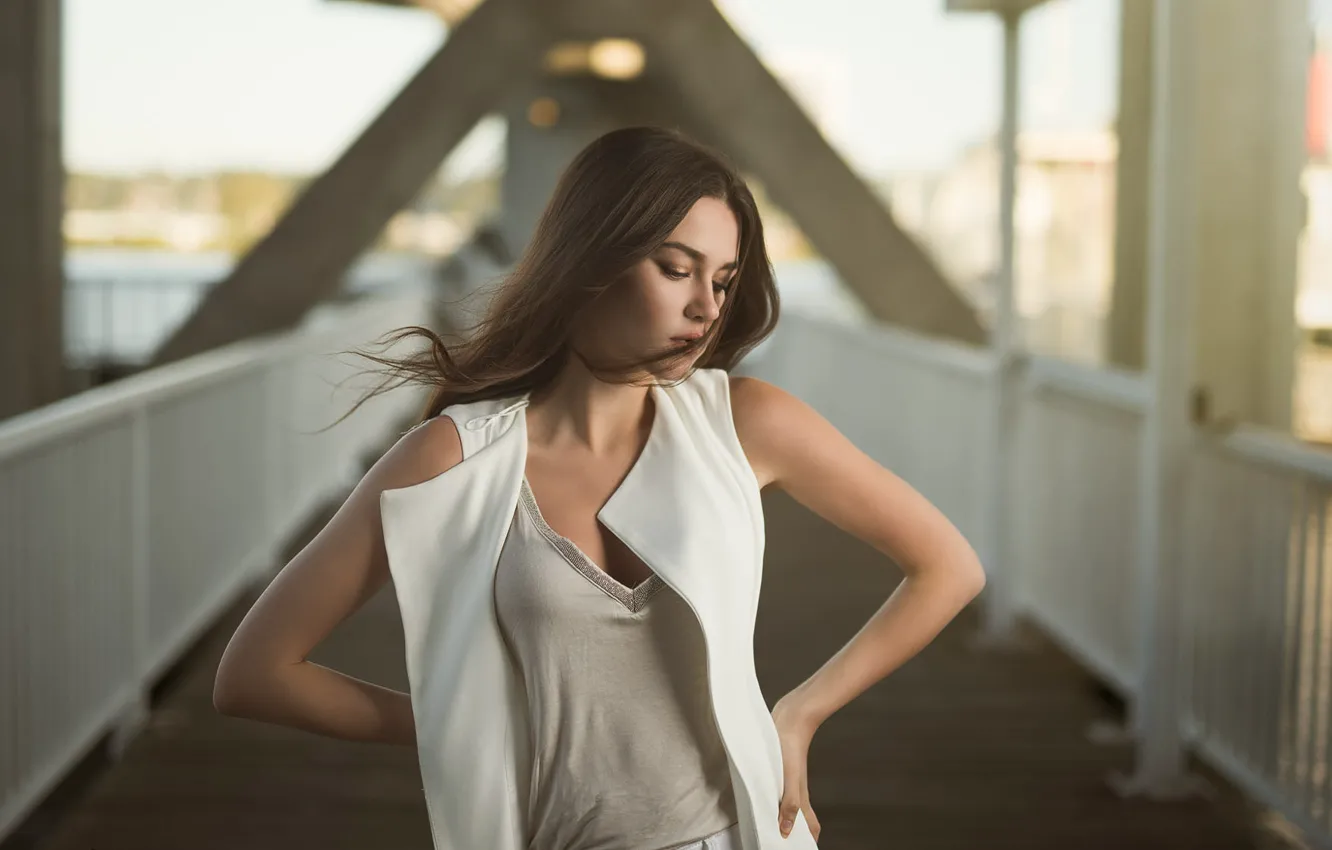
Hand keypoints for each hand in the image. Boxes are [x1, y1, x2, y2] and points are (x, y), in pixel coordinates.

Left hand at [771, 693, 820, 840]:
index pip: (810, 827)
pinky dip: (767, 798)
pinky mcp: (777, 769)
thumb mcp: (790, 779)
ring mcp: (786, 781)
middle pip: (795, 819)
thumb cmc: (791, 747)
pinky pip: (773, 790)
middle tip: (771, 841)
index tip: (794, 849)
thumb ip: (790, 804)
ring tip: (762, 825)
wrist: (791, 717)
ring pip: (783, 805)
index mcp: (801, 798)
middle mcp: (795, 792)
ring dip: (775, 816)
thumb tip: (787, 831)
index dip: (806, 840)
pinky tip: (755, 797)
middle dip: (788, 832)